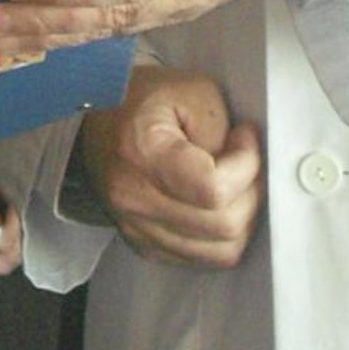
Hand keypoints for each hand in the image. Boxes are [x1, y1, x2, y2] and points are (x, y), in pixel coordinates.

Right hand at [79, 67, 262, 268]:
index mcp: (142, 154)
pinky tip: (216, 205)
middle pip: (223, 225)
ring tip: (235, 185)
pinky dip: (221, 237)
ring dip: (242, 218)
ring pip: (220, 252)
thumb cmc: (144, 100)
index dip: (246, 165)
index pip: (214, 189)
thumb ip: (220, 127)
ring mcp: (137, 228)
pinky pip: (202, 259)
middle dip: (251, 193)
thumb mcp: (189, 90)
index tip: (244, 136)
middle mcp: (134, 199)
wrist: (97, 122)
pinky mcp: (144, 245)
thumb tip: (244, 163)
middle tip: (245, 162)